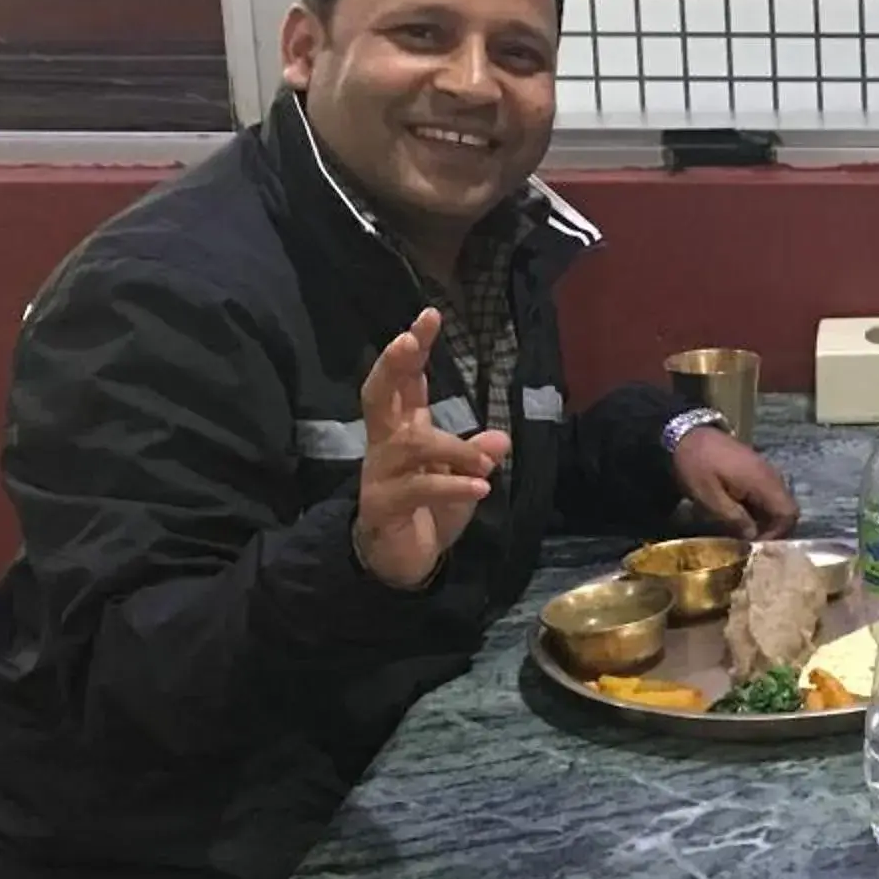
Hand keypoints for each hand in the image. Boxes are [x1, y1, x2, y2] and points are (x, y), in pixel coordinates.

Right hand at [353, 308, 510, 589]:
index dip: (414, 349)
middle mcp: (384, 446)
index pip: (405, 382)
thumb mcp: (461, 480)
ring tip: (484, 466)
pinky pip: (417, 489)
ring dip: (452, 449)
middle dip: (394, 365)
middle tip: (410, 340)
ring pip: (408, 445)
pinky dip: (452, 486)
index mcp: (403, 430)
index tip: (429, 315)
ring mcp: (379, 475)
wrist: (401, 563)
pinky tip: (482, 488)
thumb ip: (475, 458)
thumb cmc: (429, 511)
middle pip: (378, 396)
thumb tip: (500, 441)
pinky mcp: (383, 507)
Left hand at [675, 427, 799, 538]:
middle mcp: (771, 476)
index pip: (789, 513)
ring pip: (778, 502)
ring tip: (743, 531)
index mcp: (763, 482)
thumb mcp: (709, 497)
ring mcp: (765, 471)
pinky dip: (759, 507)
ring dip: (765, 519)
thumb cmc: (697, 465)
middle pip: (787, 509)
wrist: (687, 433)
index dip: (778, 534)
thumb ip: (734, 518)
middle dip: (773, 529)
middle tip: (750, 542)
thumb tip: (753, 537)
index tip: (756, 545)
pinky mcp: (756, 469)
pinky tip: (740, 514)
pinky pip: (767, 493)